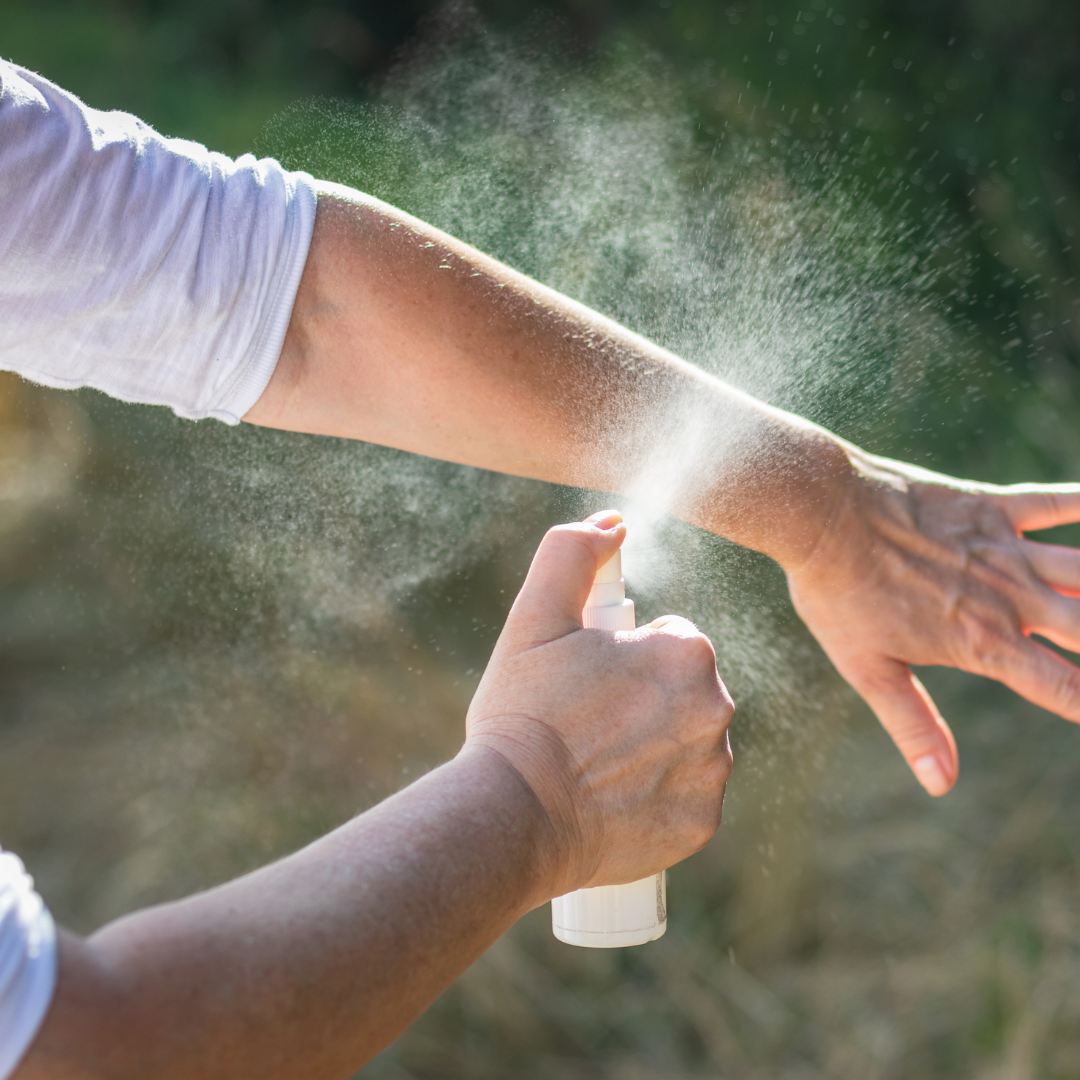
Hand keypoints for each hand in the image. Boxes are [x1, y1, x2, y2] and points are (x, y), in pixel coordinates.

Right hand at [464, 511, 733, 896]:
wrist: (516, 814)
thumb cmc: (524, 711)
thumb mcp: (534, 617)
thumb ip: (572, 553)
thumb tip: (612, 522)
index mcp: (686, 651)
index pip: (669, 639)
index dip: (624, 656)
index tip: (587, 680)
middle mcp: (716, 708)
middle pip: (683, 691)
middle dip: (643, 699)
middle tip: (587, 722)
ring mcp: (712, 771)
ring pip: (689, 743)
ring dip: (656, 746)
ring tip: (597, 762)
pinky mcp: (702, 822)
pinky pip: (687, 797)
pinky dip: (658, 797)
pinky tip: (614, 798)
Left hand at [787, 449, 1079, 795]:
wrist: (822, 513)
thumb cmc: (837, 594)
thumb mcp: (868, 670)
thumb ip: (913, 726)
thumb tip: (941, 785)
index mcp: (985, 644)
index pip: (1065, 688)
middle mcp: (1012, 599)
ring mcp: (1006, 550)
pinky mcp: (992, 506)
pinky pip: (1055, 503)